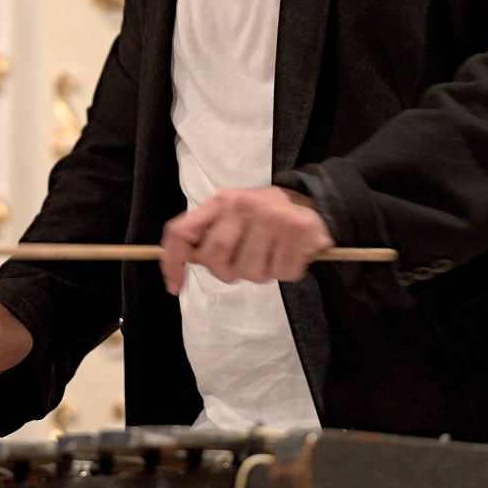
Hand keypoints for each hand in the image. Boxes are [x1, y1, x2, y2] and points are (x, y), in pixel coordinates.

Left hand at [161, 186, 334, 294]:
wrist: (316, 201)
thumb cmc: (266, 215)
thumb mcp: (234, 215)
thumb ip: (210, 233)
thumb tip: (187, 258)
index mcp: (222, 201)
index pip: (182, 231)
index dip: (172, 261)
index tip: (174, 286)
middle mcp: (244, 206)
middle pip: (215, 258)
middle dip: (226, 272)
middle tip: (243, 265)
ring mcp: (272, 218)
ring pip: (250, 272)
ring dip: (261, 273)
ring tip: (271, 255)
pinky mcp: (298, 232)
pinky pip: (282, 273)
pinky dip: (286, 272)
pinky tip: (290, 254)